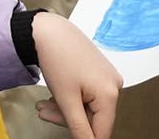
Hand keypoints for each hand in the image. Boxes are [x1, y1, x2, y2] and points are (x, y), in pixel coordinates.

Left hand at [30, 13, 119, 138]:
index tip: (71, 136)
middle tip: (45, 113)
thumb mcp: (66, 100)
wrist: (48, 30)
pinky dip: (71, 98)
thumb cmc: (57, 58)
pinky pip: (87, 94)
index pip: (102, 131)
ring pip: (88, 107)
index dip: (84, 138)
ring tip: (45, 104)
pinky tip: (56, 94)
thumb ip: (79, 127)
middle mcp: (114, 85)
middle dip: (67, 119)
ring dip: (66, 109)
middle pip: (94, 118)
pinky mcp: (99, 72)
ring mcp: (107, 77)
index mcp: (110, 94)